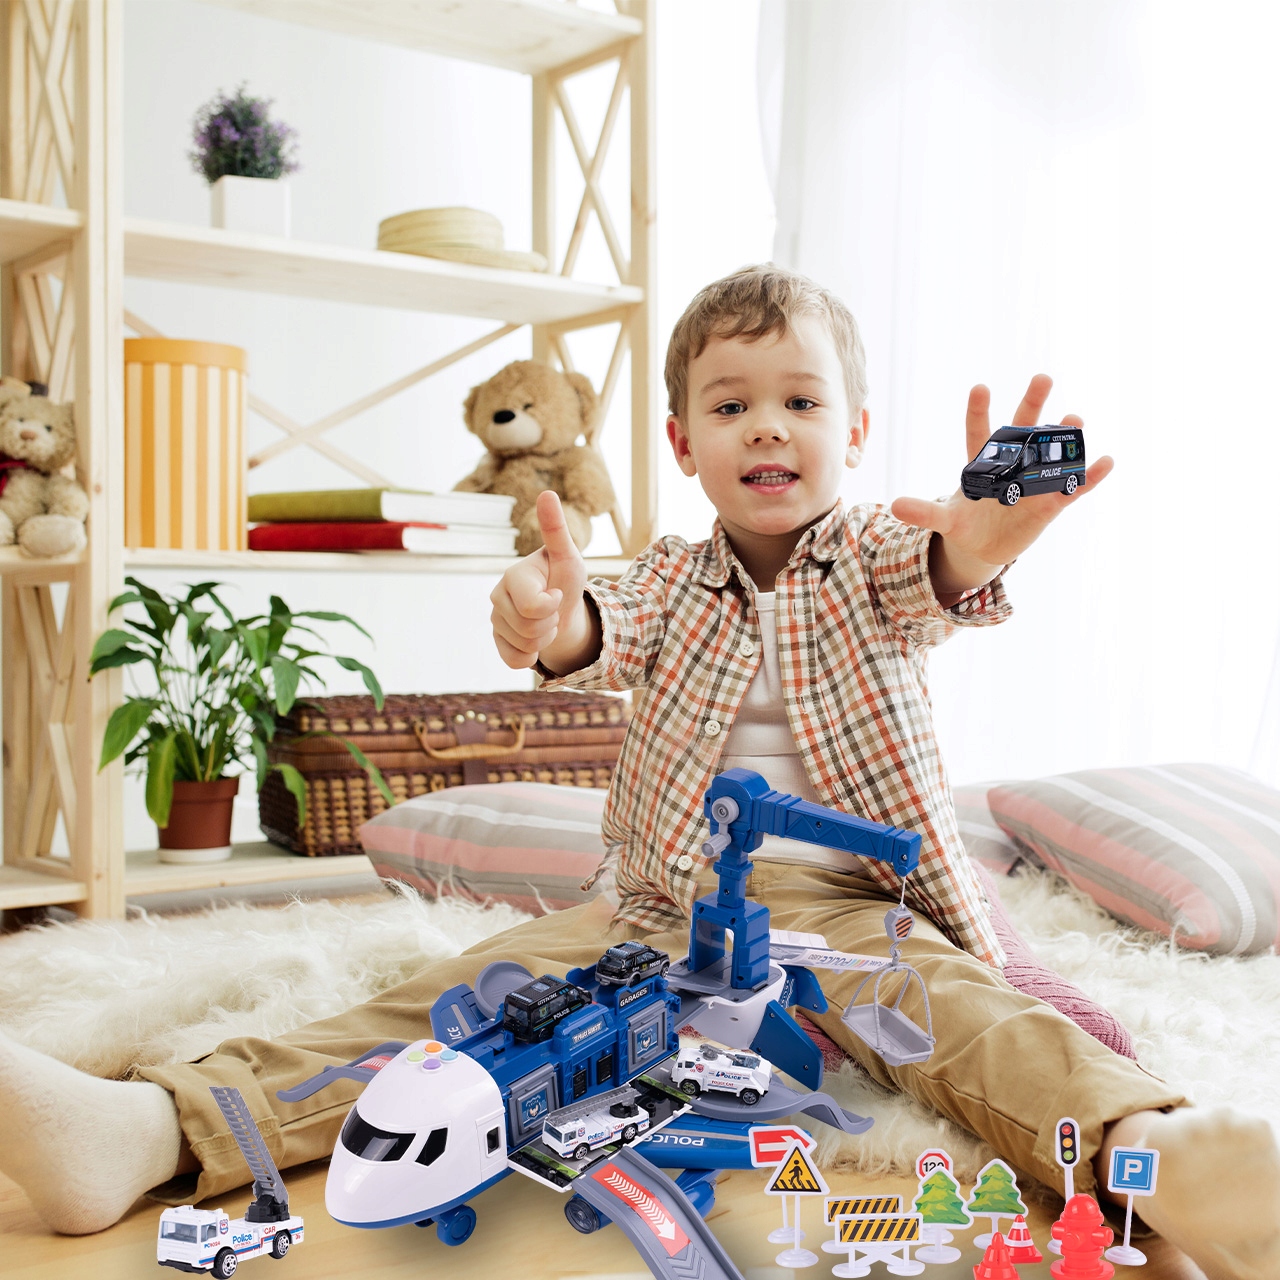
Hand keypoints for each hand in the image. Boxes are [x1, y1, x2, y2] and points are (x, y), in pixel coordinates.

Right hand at [490, 490, 588, 669]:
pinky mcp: (498, 641)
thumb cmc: (564, 579)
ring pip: (525, 645)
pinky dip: (531, 656)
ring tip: (546, 621)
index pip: (531, 605)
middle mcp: (498, 595)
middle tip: (553, 609)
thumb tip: (547, 493)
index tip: (556, 594)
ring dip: (545, 638)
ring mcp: (496, 620)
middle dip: (550, 623)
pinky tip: (534, 641)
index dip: (551, 605)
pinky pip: (514, 661)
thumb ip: (556, 530)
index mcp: (513, 574)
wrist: (562, 610)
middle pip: (529, 627)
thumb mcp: (568, 556)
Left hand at [890, 374, 1113, 594]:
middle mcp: (1012, 465)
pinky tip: (1107, 461)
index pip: (979, 433)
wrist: (985, 547)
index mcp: (983, 463)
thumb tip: (894, 507)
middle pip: (1023, 429)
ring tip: (1074, 419)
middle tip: (1042, 376)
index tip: (980, 388)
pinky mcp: (1050, 505)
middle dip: (1032, 405)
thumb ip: (924, 512)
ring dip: (1063, 437)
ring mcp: (1033, 482)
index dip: (978, 412)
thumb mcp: (944, 519)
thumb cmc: (964, 523)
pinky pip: (1072, 488)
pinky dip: (1089, 477)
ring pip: (1050, 454)